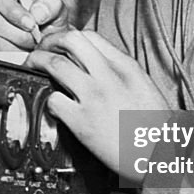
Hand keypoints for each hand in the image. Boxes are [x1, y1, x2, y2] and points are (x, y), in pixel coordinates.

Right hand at [0, 0, 70, 49]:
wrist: (43, 43)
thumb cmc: (47, 22)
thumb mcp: (57, 10)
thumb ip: (52, 5)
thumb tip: (36, 13)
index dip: (13, 12)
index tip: (31, 25)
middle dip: (17, 35)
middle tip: (35, 42)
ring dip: (13, 48)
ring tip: (29, 49)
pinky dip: (5, 57)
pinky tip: (19, 56)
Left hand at [25, 30, 169, 182]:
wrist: (160, 157)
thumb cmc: (154, 127)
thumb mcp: (143, 86)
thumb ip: (119, 71)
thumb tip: (93, 61)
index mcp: (126, 67)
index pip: (91, 36)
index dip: (69, 37)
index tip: (60, 45)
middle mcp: (109, 76)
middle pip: (70, 40)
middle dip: (49, 42)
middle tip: (40, 50)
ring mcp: (94, 97)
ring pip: (55, 64)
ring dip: (37, 62)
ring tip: (32, 68)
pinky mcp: (82, 122)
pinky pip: (53, 100)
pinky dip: (47, 99)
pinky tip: (51, 104)